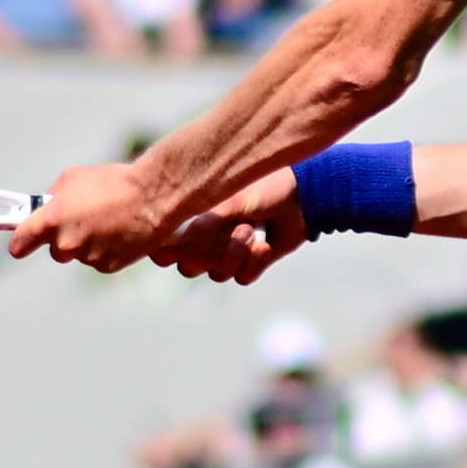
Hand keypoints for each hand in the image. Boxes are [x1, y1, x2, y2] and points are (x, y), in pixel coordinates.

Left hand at [9, 159, 167, 270]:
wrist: (154, 198)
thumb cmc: (115, 183)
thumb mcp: (73, 178)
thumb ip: (53, 198)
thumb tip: (48, 207)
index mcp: (53, 221)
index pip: (20, 241)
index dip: (20, 242)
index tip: (19, 244)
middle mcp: (66, 244)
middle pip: (55, 249)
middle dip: (64, 237)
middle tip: (84, 217)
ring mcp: (88, 258)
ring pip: (80, 254)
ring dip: (88, 241)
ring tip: (109, 219)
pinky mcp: (108, 267)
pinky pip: (100, 259)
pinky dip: (107, 249)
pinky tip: (119, 231)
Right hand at [160, 169, 304, 286]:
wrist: (304, 195)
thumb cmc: (262, 188)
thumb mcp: (228, 203)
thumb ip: (201, 226)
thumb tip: (173, 253)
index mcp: (191, 217)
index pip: (162, 247)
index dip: (168, 252)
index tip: (183, 245)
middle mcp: (205, 238)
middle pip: (189, 268)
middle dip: (213, 252)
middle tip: (236, 229)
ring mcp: (226, 253)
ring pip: (216, 275)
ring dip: (237, 254)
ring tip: (253, 232)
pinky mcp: (249, 265)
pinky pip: (241, 278)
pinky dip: (254, 264)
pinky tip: (265, 246)